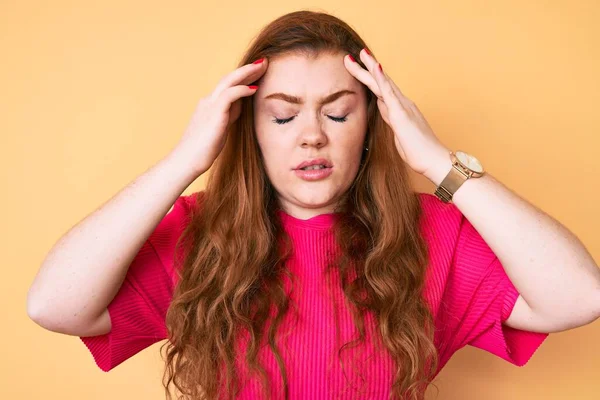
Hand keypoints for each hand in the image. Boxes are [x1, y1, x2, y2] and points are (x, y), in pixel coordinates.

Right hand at [170, 57, 268, 175]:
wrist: (186, 161)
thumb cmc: (202, 150)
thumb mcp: (221, 129)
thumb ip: (229, 115)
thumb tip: (240, 106)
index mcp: (209, 105)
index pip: (228, 86)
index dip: (243, 78)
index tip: (258, 73)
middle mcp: (208, 101)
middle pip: (229, 79)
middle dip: (247, 70)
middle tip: (263, 62)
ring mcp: (209, 106)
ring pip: (229, 81)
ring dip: (247, 73)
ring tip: (262, 67)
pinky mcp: (214, 113)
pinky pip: (230, 95)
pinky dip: (242, 89)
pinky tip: (254, 88)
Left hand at [344, 49, 449, 178]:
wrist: (434, 161)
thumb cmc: (419, 152)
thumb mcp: (399, 134)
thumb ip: (392, 120)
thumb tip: (384, 110)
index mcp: (400, 109)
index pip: (381, 90)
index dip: (369, 79)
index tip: (358, 69)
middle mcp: (402, 104)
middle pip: (380, 82)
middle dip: (366, 69)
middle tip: (352, 56)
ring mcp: (403, 107)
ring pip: (383, 83)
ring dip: (371, 67)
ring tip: (361, 54)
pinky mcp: (402, 113)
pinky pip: (390, 93)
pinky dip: (381, 80)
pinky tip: (375, 67)